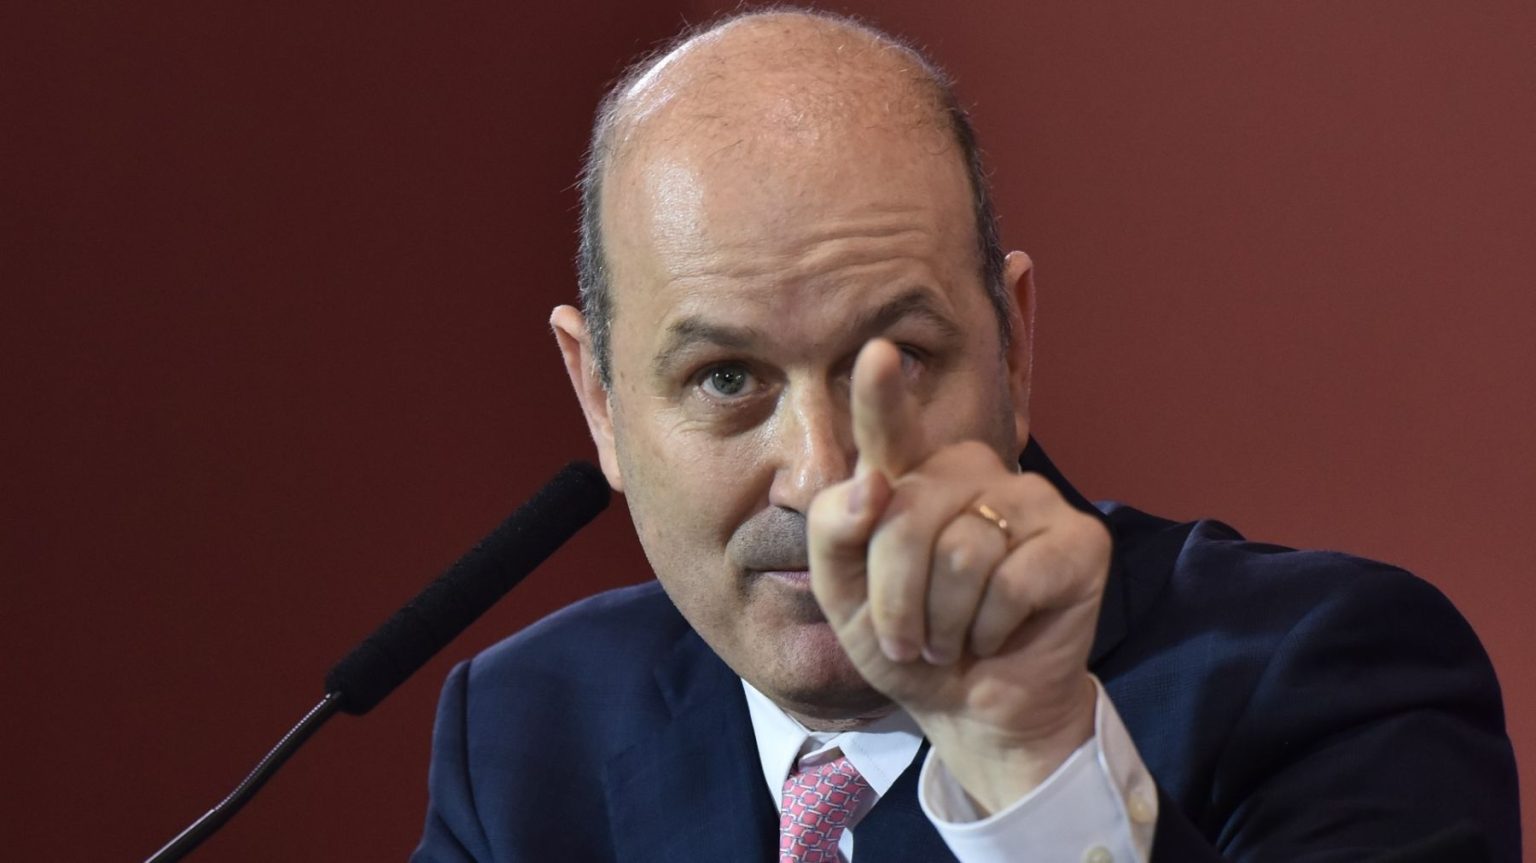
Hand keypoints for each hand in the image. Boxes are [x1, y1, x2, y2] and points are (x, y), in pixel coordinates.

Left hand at [807, 339, 1110, 813]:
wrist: (975, 709)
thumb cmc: (910, 646)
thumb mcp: (844, 597)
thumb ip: (834, 534)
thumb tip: (870, 485)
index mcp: (911, 478)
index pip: (890, 431)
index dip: (882, 396)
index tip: (877, 353)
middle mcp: (972, 473)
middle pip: (906, 517)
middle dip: (896, 598)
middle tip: (912, 640)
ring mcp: (1030, 499)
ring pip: (960, 554)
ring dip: (944, 622)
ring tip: (954, 639)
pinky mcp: (1079, 539)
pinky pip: (1012, 581)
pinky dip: (991, 628)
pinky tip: (998, 634)